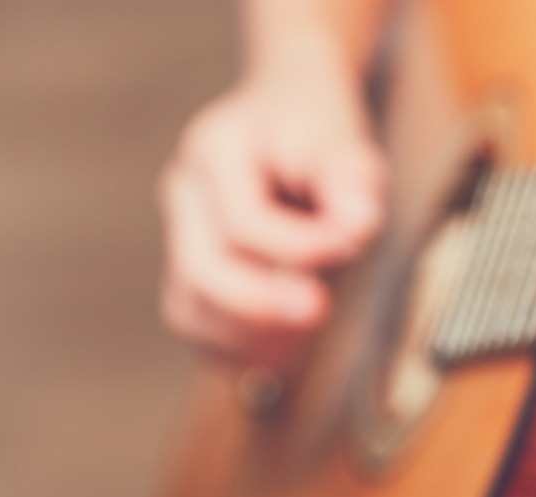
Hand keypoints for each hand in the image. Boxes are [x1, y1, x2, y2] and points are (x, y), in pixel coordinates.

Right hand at [158, 64, 383, 367]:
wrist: (287, 112)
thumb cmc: (317, 129)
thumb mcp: (344, 137)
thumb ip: (353, 178)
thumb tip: (357, 222)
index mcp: (213, 149)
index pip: (242, 219)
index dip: (297, 245)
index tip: (349, 247)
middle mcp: (183, 193)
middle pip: (201, 270)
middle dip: (261, 303)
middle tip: (319, 308)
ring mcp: (178, 234)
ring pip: (189, 307)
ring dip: (249, 332)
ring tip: (306, 328)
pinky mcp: (187, 268)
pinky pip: (197, 323)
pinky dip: (237, 344)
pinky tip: (284, 344)